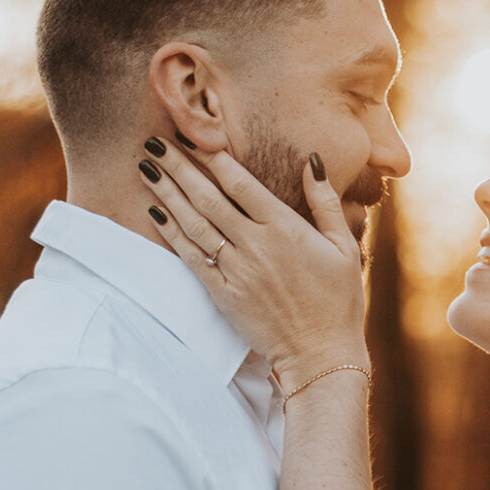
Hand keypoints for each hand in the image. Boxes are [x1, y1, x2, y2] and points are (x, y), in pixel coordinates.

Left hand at [137, 139, 367, 386]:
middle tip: (153, 141)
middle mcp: (256, 245)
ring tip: (146, 168)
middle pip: (208, 197)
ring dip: (167, 193)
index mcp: (285, 229)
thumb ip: (325, 202)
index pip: (241, 183)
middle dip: (178, 166)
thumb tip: (312, 161)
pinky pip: (192, 257)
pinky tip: (156, 211)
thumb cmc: (338, 299)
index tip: (192, 135)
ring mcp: (237, 270)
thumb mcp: (344, 246)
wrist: (320, 353)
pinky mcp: (223, 294)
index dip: (213, 157)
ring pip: (194, 223)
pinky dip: (172, 233)